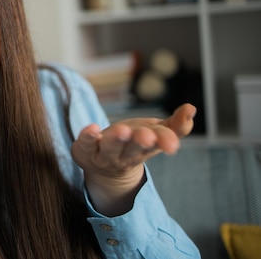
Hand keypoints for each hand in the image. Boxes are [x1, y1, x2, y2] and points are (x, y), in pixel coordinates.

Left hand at [71, 103, 195, 215]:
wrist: (104, 169)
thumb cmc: (133, 144)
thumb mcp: (156, 133)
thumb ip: (176, 125)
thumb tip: (192, 109)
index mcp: (146, 148)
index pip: (158, 144)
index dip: (164, 141)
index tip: (171, 143)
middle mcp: (126, 154)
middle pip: (134, 148)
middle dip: (140, 141)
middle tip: (146, 135)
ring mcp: (105, 154)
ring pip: (111, 148)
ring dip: (116, 139)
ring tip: (122, 131)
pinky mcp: (85, 150)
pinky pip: (86, 144)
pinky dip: (88, 137)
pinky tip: (92, 128)